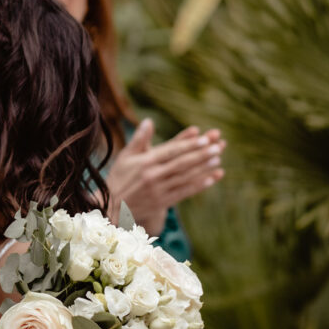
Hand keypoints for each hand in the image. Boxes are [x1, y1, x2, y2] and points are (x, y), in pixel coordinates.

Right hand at [105, 119, 225, 233]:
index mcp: (144, 162)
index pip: (170, 151)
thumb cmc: (119, 178)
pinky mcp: (162, 202)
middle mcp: (152, 176)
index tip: (204, 137)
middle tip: (218, 146)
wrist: (110, 207)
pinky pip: (184, 192)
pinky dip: (198, 186)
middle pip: (181, 163)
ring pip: (185, 177)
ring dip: (203, 168)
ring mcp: (158, 190)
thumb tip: (149, 121)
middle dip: (201, 154)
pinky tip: (211, 179)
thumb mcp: (125, 157)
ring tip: (218, 159)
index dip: (188, 144)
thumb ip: (139, 139)